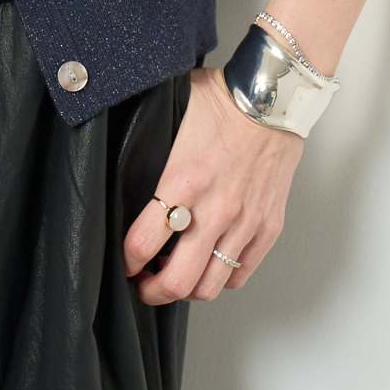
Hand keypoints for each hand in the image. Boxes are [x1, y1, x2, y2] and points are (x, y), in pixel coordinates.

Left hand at [123, 65, 304, 303]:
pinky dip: (222, 279)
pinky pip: (240, 274)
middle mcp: (213, 210)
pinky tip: (209, 265)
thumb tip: (116, 145)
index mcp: (182, 181)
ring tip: (176, 276)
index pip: (143, 243)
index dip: (127, 261)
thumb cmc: (222, 101)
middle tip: (144, 284)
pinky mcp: (267, 228)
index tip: (124, 262)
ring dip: (187, 290)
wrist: (273, 98)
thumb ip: (148, 141)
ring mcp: (243, 223)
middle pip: (177, 281)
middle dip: (153, 291)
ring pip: (209, 286)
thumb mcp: (172, 114)